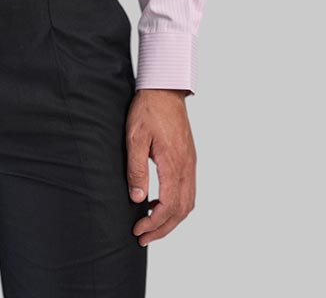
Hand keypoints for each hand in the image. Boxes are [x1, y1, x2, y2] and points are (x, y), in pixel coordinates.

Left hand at [126, 88, 195, 245]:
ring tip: (150, 225)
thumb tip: (138, 198)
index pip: (169, 206)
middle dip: (163, 228)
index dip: (154, 223)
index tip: (138, 230)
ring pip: (188, 203)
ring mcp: (190, 163)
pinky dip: (176, 205)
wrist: (165, 88)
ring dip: (171, 219)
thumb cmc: (148, 109)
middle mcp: (187, 167)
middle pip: (181, 210)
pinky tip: (159, 202)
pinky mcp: (189, 158)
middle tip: (143, 237)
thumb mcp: (135, 137)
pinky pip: (188, 190)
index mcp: (174, 163)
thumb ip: (136, 169)